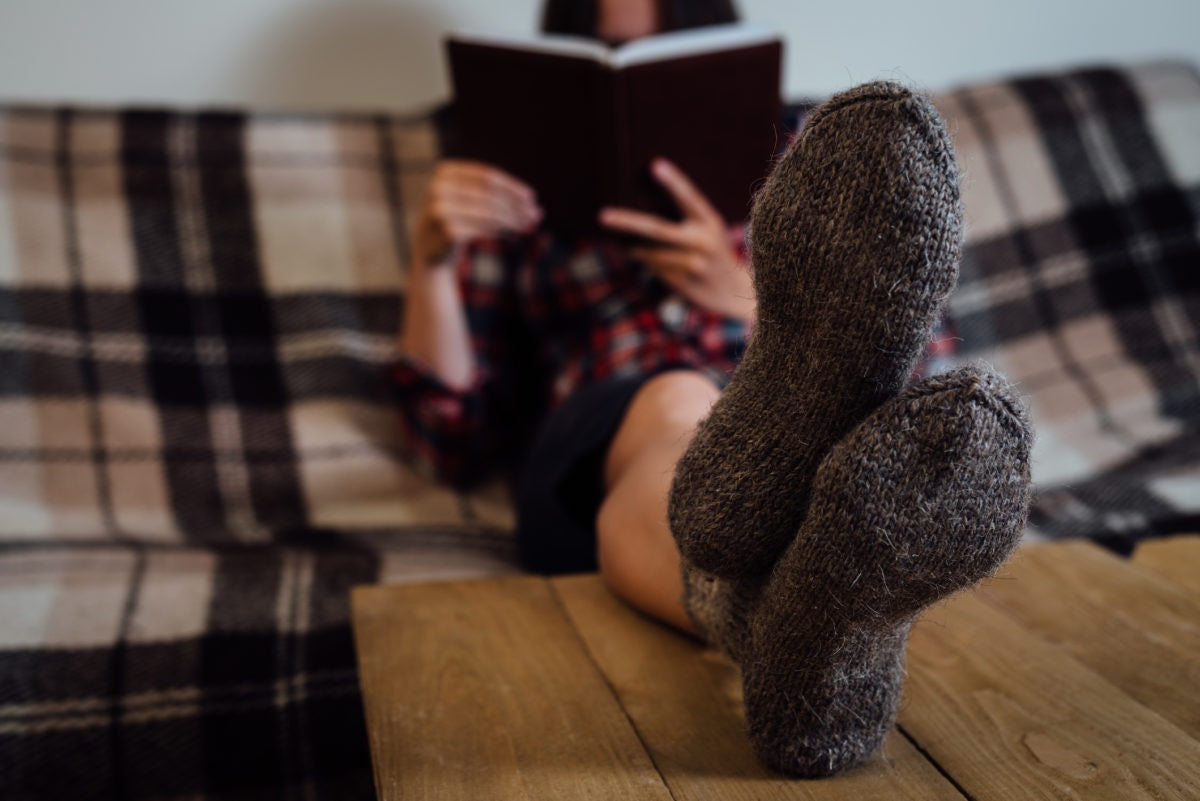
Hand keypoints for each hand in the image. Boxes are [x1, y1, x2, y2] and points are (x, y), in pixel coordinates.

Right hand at [413, 160, 541, 267]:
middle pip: (490, 195)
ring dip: (515, 220)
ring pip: (490, 213)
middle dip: (516, 205)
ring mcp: (442, 209)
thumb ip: (493, 194)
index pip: (487, 176)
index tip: (532, 197)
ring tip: (531, 225)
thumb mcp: (468, 199)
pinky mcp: (448, 230)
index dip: (512, 186)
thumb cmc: (455, 219)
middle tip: (537, 215)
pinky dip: (503, 231)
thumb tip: (533, 202)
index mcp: (444, 171)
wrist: (429, 251)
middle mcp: (439, 187)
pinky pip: (485, 229)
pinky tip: (516, 234)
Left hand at [599, 158, 754, 321]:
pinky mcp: (682, 283)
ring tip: (623, 237)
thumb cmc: (713, 251)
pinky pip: (652, 268)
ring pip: (649, 252)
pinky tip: (643, 256)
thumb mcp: (710, 229)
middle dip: (627, 221)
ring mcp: (692, 265)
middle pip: (657, 229)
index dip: (673, 181)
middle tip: (603, 215)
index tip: (655, 165)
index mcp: (710, 222)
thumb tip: (641, 209)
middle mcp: (702, 242)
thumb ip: (686, 217)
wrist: (733, 292)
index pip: (689, 198)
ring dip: (633, 246)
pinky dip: (643, 260)